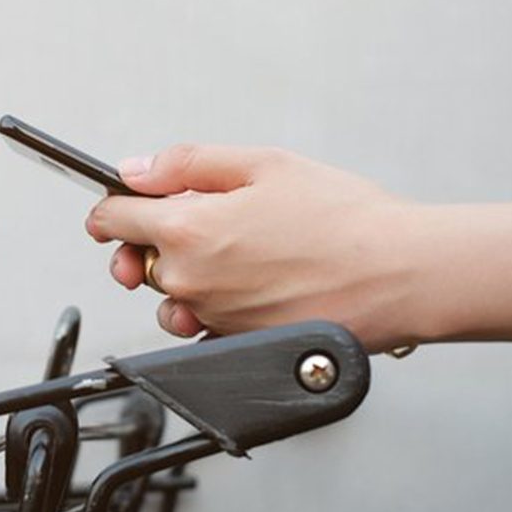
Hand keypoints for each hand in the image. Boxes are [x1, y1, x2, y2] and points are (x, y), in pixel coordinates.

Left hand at [84, 145, 418, 352]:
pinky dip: (215, 311)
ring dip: (187, 277)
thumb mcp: (265, 164)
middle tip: (199, 221)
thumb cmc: (347, 220)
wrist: (399, 274)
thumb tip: (137, 170)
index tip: (120, 206)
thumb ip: (189, 163)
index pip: (113, 220)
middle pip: (141, 261)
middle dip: (156, 241)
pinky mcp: (239, 348)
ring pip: (172, 298)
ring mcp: (214, 321)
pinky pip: (203, 331)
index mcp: (189, 229)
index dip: (114, 207)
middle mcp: (192, 282)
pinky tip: (255, 288)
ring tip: (238, 254)